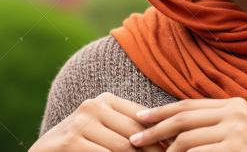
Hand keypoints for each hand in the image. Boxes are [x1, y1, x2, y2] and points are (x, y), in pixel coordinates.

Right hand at [30, 92, 163, 151]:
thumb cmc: (80, 146)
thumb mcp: (105, 132)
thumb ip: (129, 130)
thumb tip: (169, 138)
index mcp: (105, 100)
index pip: (142, 117)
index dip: (161, 137)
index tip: (176, 151)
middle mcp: (92, 105)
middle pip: (136, 133)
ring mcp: (80, 122)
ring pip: (124, 147)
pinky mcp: (70, 142)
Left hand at [128, 97, 246, 151]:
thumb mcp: (238, 133)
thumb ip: (213, 125)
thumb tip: (174, 127)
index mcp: (233, 105)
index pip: (188, 105)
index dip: (161, 112)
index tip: (140, 118)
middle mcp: (235, 112)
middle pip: (183, 118)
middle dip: (155, 130)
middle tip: (134, 140)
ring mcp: (236, 130)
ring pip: (187, 140)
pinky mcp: (236, 146)